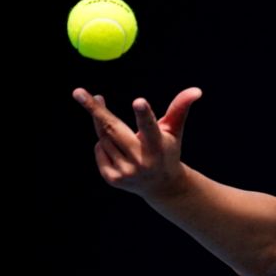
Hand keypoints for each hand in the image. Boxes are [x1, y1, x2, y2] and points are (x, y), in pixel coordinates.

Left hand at [72, 87, 201, 198]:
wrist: (162, 186)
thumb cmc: (167, 150)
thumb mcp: (174, 130)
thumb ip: (180, 108)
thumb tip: (196, 90)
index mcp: (158, 147)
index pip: (150, 128)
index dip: (144, 115)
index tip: (139, 101)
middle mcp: (141, 161)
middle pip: (113, 130)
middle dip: (96, 110)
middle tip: (78, 92)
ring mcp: (125, 172)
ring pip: (103, 138)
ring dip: (103, 125)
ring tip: (112, 122)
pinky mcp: (113, 179)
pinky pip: (99, 149)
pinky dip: (103, 143)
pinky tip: (118, 148)